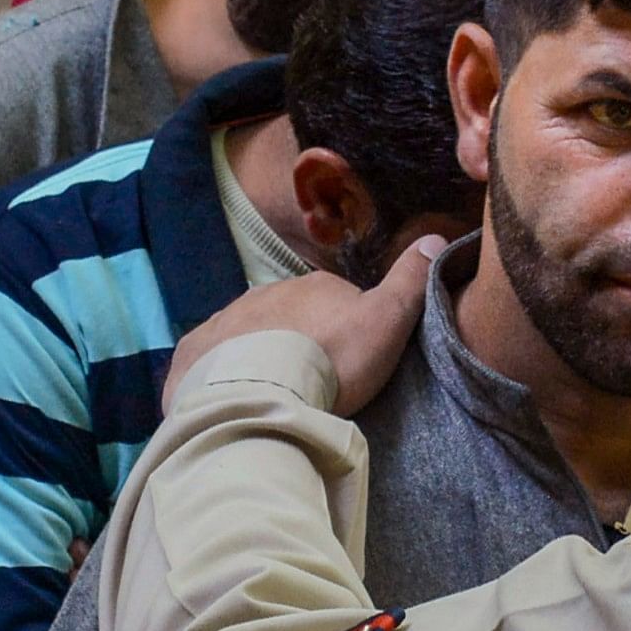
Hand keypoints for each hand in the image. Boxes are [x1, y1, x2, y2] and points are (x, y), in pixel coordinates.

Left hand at [167, 235, 440, 417]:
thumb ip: (411, 281)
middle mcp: (264, 293)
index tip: (350, 361)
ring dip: (260, 353)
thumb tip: (436, 236)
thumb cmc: (331, 359)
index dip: (345, 328)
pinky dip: (220, 370)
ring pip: (248, 334)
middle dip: (298, 339)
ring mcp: (225, 321)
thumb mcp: (387, 321)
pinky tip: (231, 394)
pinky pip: (209, 357)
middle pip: (288, 316)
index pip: (333, 300)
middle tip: (313, 380)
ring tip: (275, 391)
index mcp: (312, 286)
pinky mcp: (194, 353)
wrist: (263, 394)